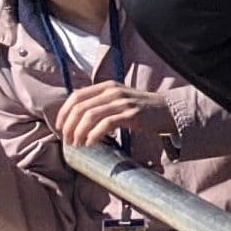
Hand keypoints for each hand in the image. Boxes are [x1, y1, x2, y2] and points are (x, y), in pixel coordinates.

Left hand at [52, 84, 176, 151]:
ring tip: (77, 144)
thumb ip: (102, 104)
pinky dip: (94, 135)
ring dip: (79, 132)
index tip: (60, 127)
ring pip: (90, 115)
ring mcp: (122, 101)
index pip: (76, 96)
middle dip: (69, 126)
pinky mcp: (132, 114)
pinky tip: (91, 143)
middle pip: (80, 107)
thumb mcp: (120, 100)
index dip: (64, 112)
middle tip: (68, 140)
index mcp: (107, 86)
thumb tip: (78, 120)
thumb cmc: (143, 110)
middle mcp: (112, 91)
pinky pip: (106, 124)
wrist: (170, 112)